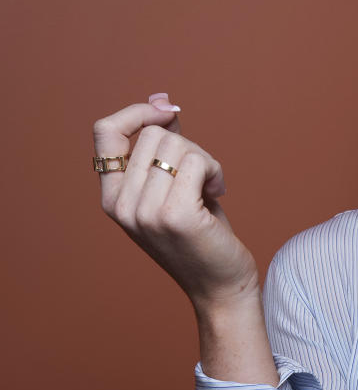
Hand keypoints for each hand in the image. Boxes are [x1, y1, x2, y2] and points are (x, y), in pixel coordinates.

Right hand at [94, 93, 259, 309]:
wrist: (220, 287)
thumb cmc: (200, 237)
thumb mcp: (172, 188)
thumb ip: (163, 149)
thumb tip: (162, 102)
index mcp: (112, 198)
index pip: (105, 132)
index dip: (138, 112)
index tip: (168, 110)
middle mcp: (121, 206)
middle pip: (153, 134)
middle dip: (188, 146)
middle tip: (202, 178)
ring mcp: (145, 212)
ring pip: (176, 144)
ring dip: (204, 160)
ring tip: (209, 189)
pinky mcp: (175, 216)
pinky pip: (196, 161)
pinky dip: (215, 170)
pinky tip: (217, 193)